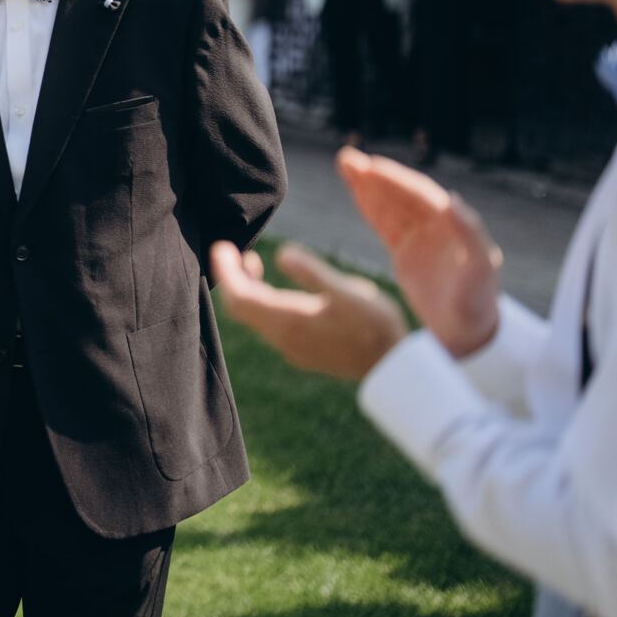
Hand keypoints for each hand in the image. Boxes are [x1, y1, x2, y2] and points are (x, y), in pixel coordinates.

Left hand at [212, 240, 408, 381]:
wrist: (395, 368)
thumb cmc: (376, 325)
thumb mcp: (349, 292)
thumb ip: (314, 272)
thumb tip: (282, 252)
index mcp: (289, 320)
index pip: (239, 295)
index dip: (225, 270)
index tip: (221, 247)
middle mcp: (283, 337)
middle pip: (240, 307)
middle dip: (231, 278)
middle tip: (231, 251)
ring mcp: (291, 348)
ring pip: (253, 317)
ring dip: (247, 290)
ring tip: (252, 263)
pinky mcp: (302, 352)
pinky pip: (267, 326)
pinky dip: (261, 304)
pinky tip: (277, 291)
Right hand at [336, 148, 500, 357]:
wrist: (466, 335)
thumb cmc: (477, 305)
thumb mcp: (480, 272)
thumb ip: (470, 235)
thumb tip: (453, 200)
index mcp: (455, 226)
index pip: (421, 195)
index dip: (396, 180)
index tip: (372, 167)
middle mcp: (439, 226)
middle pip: (402, 194)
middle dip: (376, 176)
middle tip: (348, 159)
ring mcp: (421, 237)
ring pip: (390, 205)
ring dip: (368, 185)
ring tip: (345, 164)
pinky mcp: (407, 251)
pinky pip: (385, 223)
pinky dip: (369, 206)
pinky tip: (355, 192)